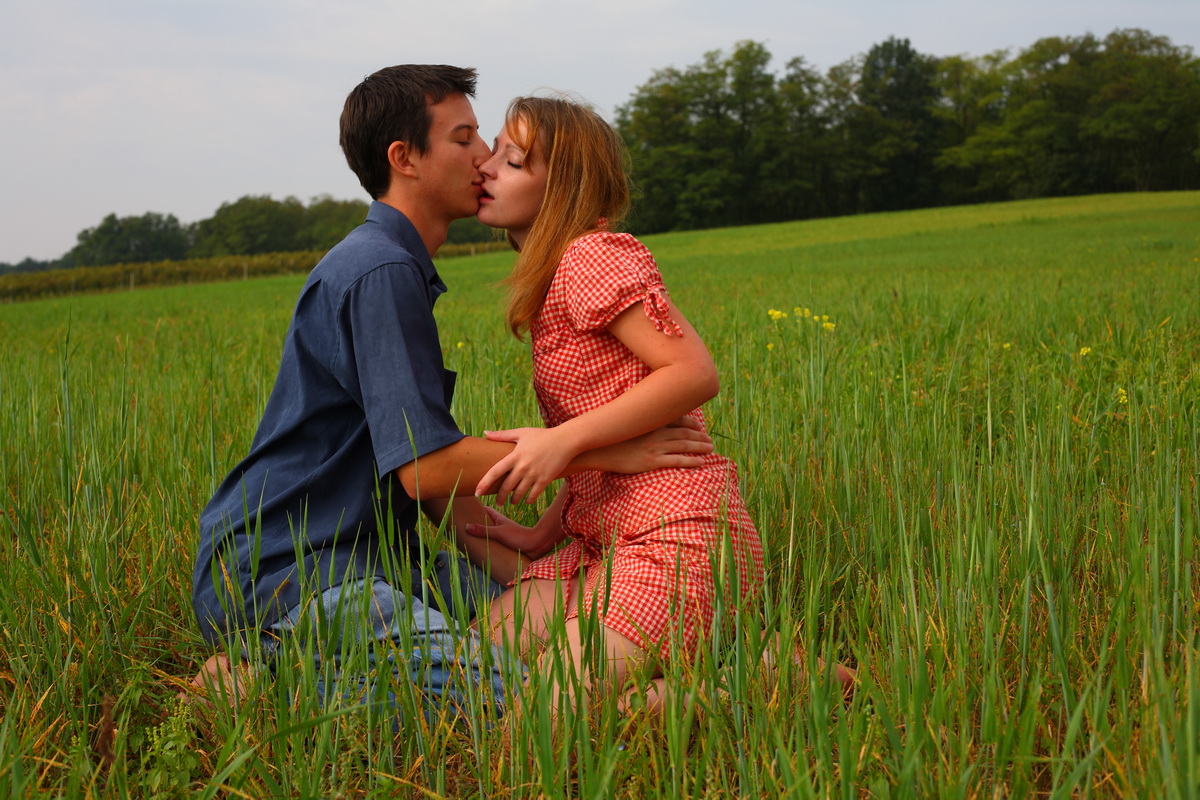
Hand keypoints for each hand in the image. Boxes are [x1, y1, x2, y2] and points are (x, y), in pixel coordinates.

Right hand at [464, 505, 564, 559]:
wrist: (536, 546)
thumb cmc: (519, 536)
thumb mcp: (499, 533)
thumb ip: (483, 530)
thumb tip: (467, 526)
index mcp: (498, 518)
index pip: (485, 510)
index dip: (476, 507)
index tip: (465, 506)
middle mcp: (500, 525)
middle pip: (485, 521)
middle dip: (476, 522)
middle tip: (462, 524)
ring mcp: (503, 533)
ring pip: (489, 531)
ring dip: (481, 533)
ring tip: (467, 538)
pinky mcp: (505, 543)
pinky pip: (493, 541)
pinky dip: (487, 543)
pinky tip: (481, 549)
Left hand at [475, 427, 574, 504]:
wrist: (565, 440)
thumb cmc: (542, 436)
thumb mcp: (521, 433)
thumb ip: (502, 435)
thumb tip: (485, 433)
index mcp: (514, 456)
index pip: (495, 472)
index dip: (484, 483)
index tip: (477, 492)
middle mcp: (522, 467)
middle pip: (506, 487)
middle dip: (500, 497)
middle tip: (498, 502)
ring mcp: (534, 475)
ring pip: (519, 493)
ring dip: (514, 500)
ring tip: (512, 502)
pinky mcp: (545, 480)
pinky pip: (533, 495)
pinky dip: (528, 500)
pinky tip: (526, 501)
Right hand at [590, 416, 712, 474]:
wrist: (596, 449)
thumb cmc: (608, 437)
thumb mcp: (625, 422)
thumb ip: (639, 419)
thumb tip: (646, 418)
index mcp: (650, 421)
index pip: (677, 419)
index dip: (691, 423)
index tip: (699, 426)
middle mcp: (655, 431)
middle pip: (684, 433)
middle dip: (699, 436)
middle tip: (709, 439)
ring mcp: (654, 446)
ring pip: (684, 445)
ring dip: (700, 446)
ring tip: (710, 448)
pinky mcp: (652, 461)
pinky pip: (677, 461)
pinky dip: (692, 461)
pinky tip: (702, 462)